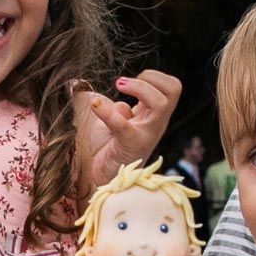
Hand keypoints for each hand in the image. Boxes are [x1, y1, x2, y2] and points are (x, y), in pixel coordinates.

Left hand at [74, 70, 182, 189]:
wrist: (99, 178)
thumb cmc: (105, 148)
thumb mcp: (110, 119)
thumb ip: (109, 103)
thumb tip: (81, 83)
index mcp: (152, 116)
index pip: (172, 88)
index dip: (155, 77)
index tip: (129, 81)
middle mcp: (154, 124)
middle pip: (173, 91)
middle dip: (152, 78)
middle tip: (123, 84)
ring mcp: (145, 135)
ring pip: (161, 104)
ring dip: (140, 88)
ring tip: (118, 87)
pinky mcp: (129, 146)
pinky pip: (124, 126)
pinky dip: (108, 112)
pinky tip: (95, 105)